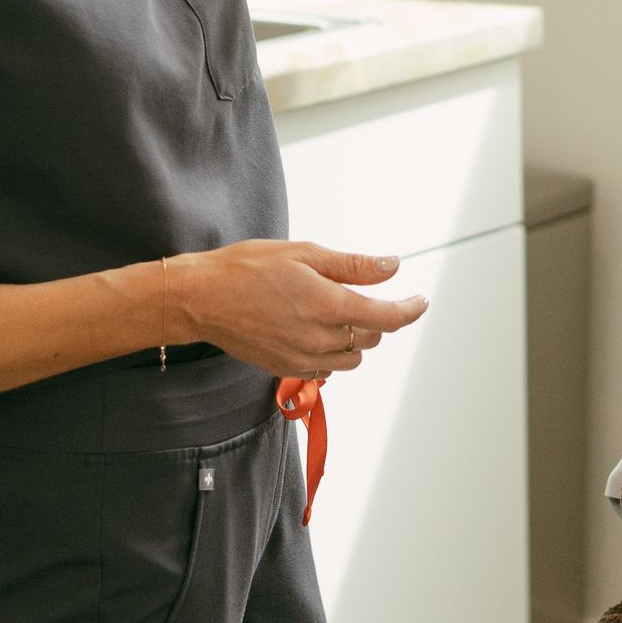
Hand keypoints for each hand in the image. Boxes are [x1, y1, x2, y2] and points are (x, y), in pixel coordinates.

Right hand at [165, 241, 427, 378]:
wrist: (201, 299)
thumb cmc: (247, 269)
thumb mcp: (304, 254)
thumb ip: (353, 266)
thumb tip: (392, 266)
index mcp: (328, 305)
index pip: (388, 317)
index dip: (410, 310)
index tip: (420, 302)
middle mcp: (320, 338)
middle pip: (372, 338)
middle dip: (376, 317)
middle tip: (358, 293)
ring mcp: (304, 358)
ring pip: (353, 358)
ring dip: (355, 338)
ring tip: (334, 312)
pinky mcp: (288, 369)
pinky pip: (327, 368)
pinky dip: (332, 352)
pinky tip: (314, 330)